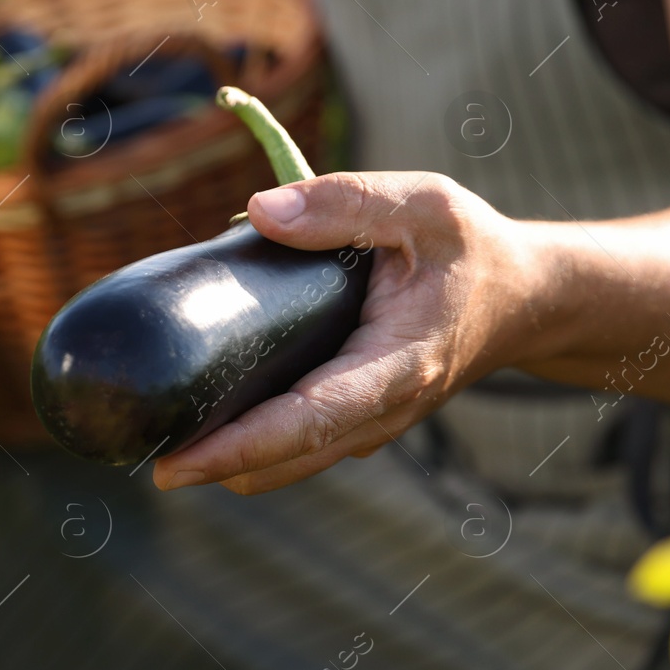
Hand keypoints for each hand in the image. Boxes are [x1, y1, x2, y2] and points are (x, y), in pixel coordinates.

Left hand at [152, 171, 533, 494]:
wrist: (526, 299)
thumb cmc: (472, 249)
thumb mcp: (424, 205)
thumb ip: (345, 202)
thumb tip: (258, 212)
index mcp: (400, 364)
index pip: (310, 419)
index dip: (240, 447)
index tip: (175, 464)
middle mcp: (386, 410)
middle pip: (290, 458)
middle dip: (216, 466)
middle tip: (143, 456)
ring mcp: (377, 423)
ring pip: (294, 463)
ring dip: (231, 464)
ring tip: (163, 443)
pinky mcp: (365, 418)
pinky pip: (305, 445)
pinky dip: (257, 446)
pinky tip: (210, 422)